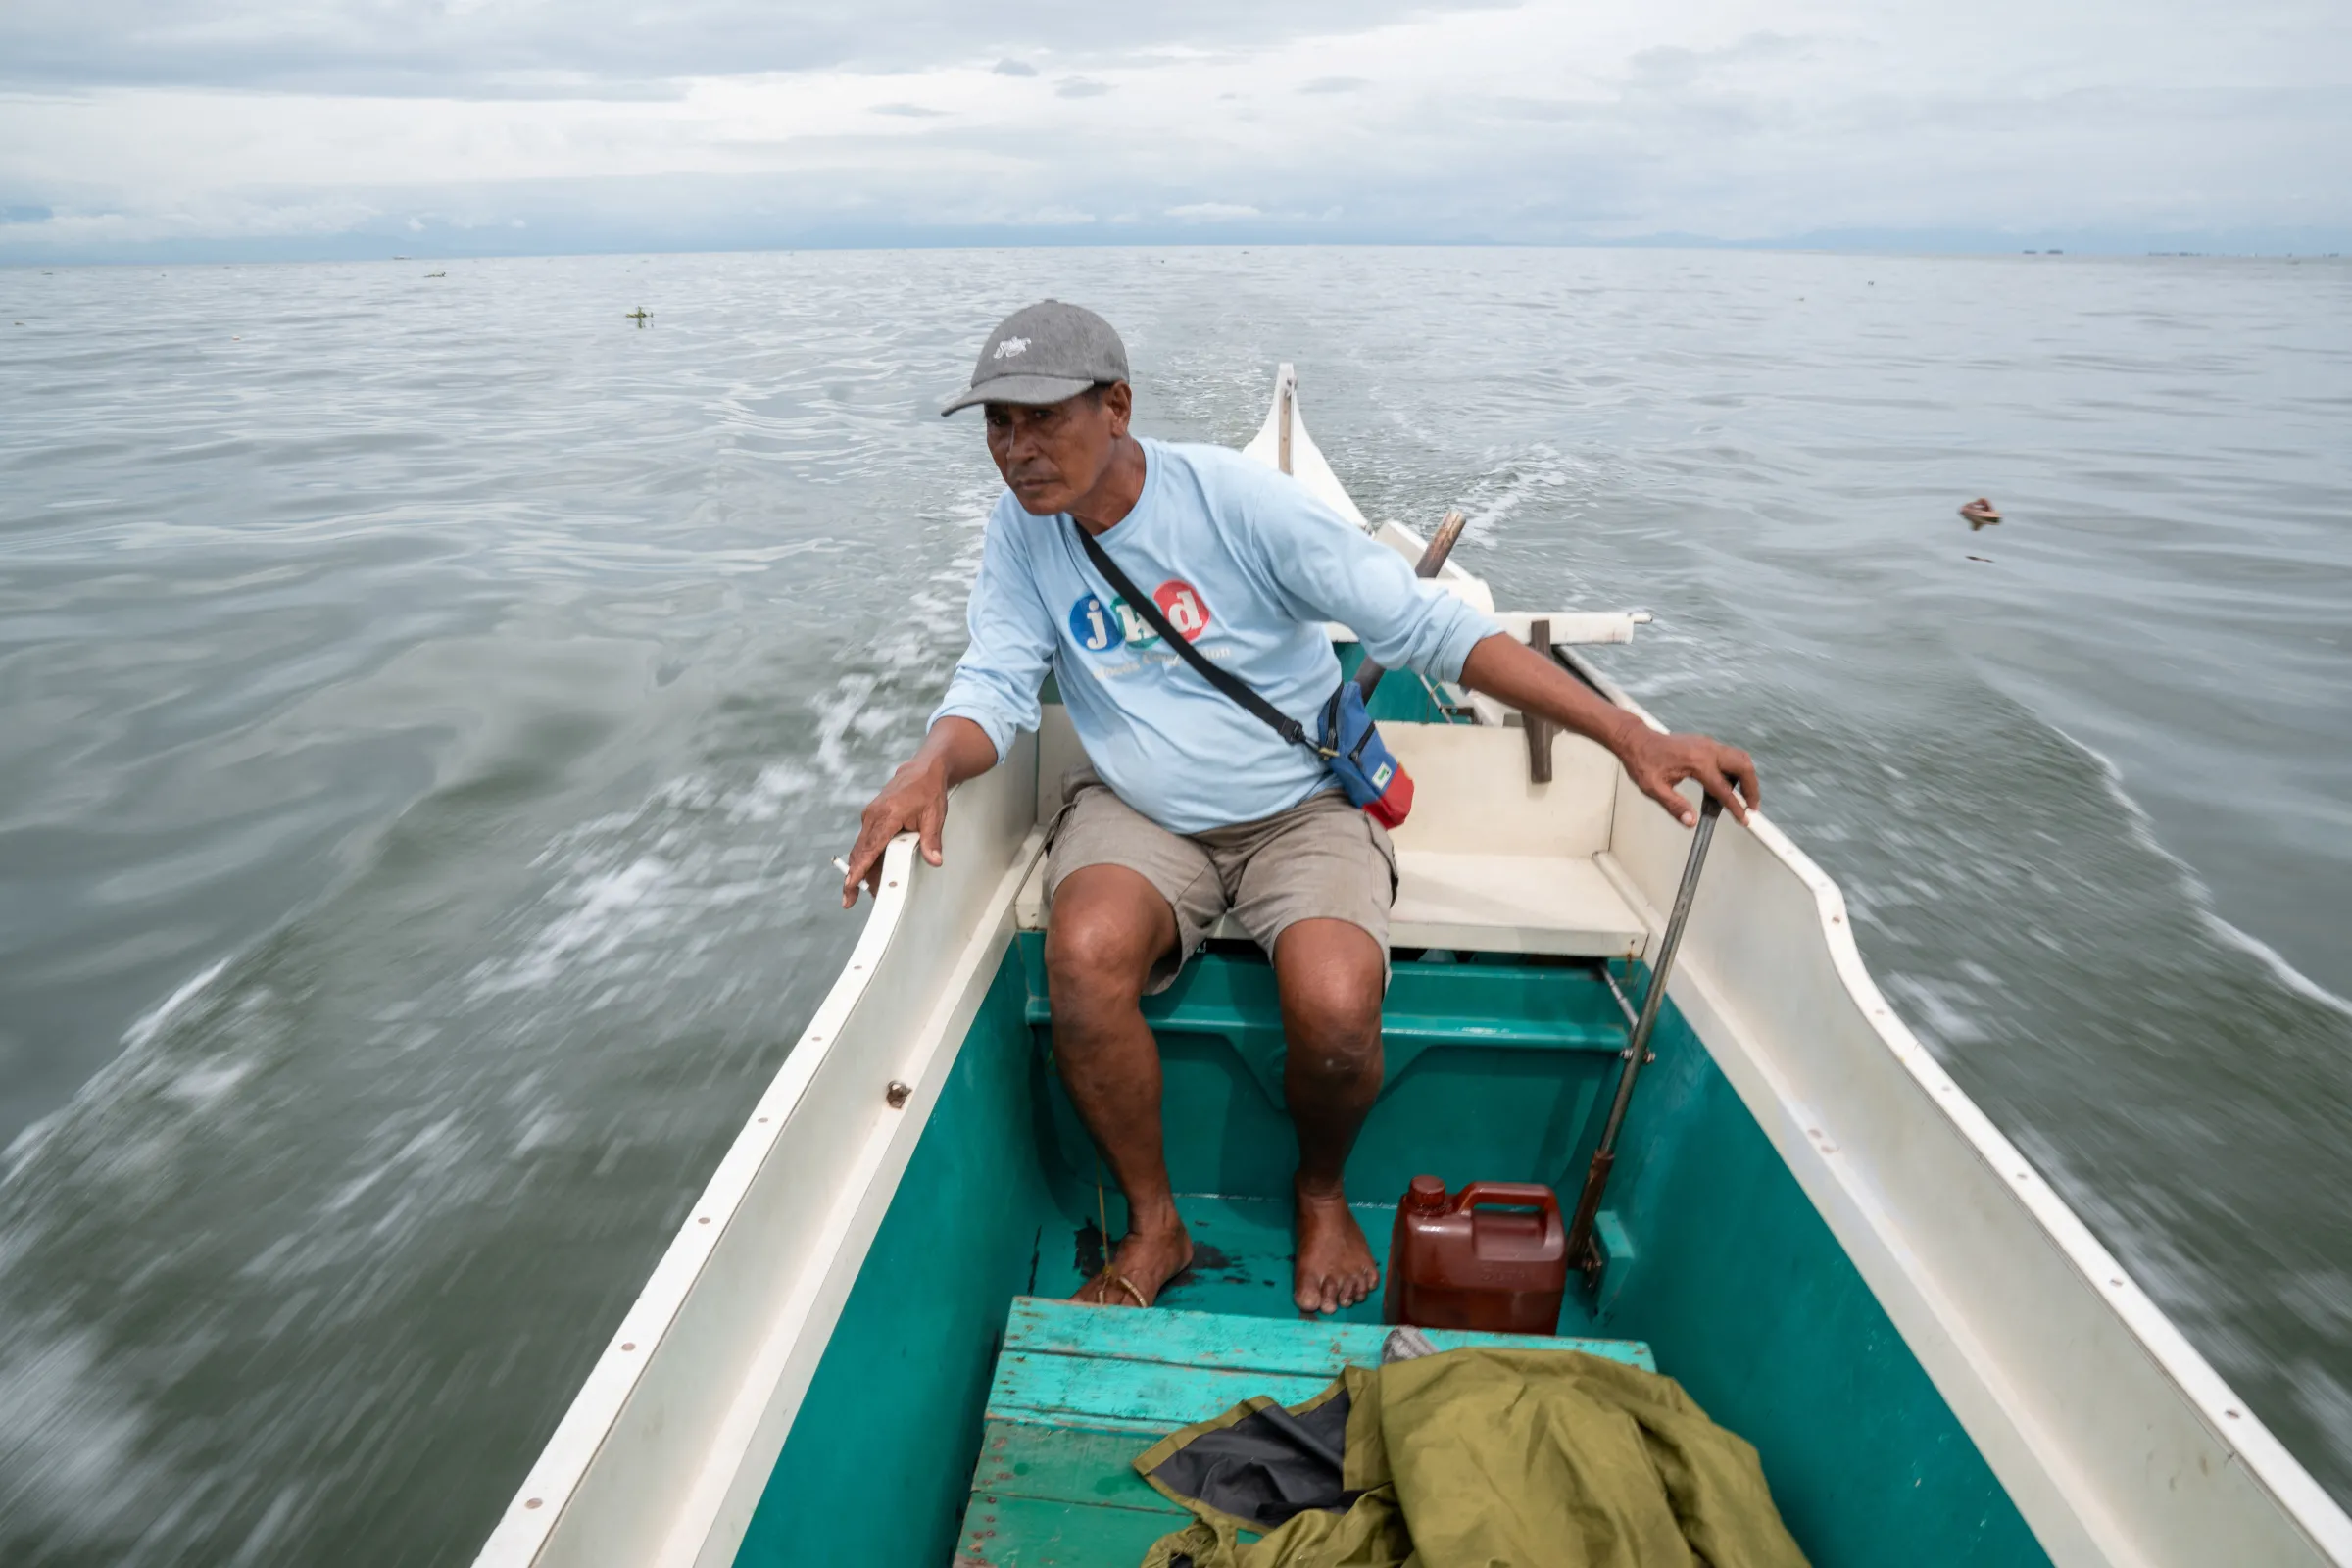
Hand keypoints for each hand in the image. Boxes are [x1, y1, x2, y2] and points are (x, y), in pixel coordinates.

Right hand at [840, 757, 948, 906]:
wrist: (922, 770)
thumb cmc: (928, 791)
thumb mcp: (934, 816)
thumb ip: (931, 840)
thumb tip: (935, 861)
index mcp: (887, 815)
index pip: (871, 847)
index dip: (859, 868)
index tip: (849, 885)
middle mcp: (873, 816)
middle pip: (860, 852)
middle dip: (854, 877)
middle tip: (849, 900)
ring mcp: (870, 816)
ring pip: (861, 849)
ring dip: (862, 869)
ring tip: (867, 891)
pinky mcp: (871, 818)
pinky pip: (866, 842)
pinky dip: (867, 858)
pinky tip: (873, 873)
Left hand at [1617, 726, 1759, 827]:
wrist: (1637, 740)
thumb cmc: (1643, 762)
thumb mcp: (1653, 788)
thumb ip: (1674, 806)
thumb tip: (1691, 822)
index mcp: (1697, 763)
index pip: (1723, 789)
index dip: (1736, 807)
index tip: (1744, 820)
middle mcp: (1708, 750)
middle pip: (1743, 767)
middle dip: (1752, 788)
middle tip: (1752, 807)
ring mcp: (1708, 744)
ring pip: (1740, 758)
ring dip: (1747, 777)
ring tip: (1744, 798)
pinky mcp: (1706, 743)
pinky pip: (1730, 755)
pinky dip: (1736, 770)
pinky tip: (1728, 785)